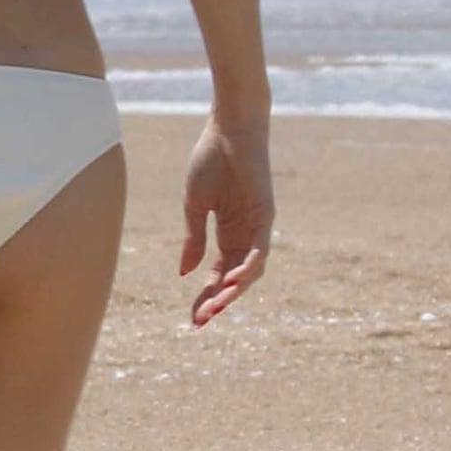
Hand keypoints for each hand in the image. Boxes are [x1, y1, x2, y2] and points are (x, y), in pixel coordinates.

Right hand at [179, 118, 271, 325]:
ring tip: (216, 308)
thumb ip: (193, 239)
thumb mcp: (194, 206)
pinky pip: (260, 250)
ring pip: (250, 271)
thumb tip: (185, 272)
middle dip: (218, 301)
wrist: (227, 129)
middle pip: (234, 279)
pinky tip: (233, 281)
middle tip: (201, 321)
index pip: (218, 274)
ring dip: (234, 291)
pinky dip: (249, 267)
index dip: (206, 296)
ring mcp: (257, 227)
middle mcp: (244, 235)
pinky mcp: (265, 216)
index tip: (192, 318)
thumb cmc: (211, 160)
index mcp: (226, 233)